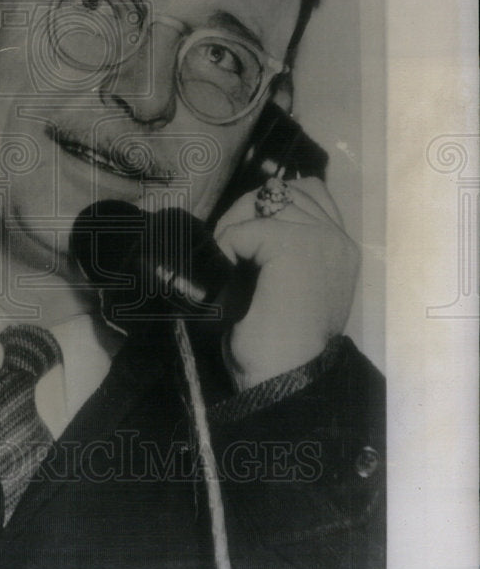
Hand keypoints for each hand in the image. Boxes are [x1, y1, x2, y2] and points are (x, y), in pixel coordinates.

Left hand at [214, 177, 359, 390]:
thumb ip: (285, 248)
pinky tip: (229, 273)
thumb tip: (249, 216)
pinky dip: (227, 245)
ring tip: (229, 261)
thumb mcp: (288, 285)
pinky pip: (245, 228)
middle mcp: (337, 238)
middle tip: (229, 249)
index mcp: (341, 247)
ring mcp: (320, 238)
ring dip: (235, 226)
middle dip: (247, 212)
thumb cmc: (280, 344)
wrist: (285, 378)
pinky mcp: (294, 245)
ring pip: (263, 202)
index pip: (308, 192)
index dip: (269, 207)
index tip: (247, 240)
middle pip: (281, 190)